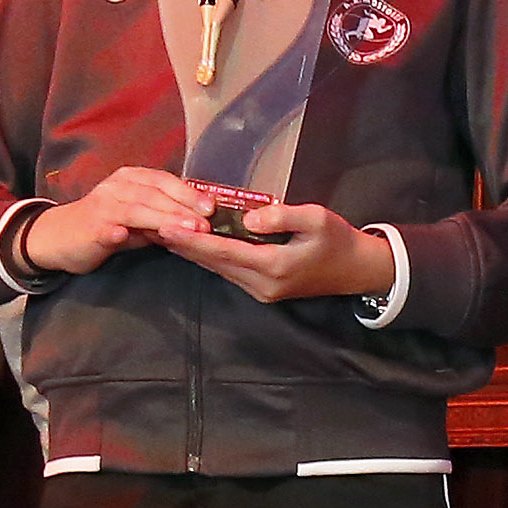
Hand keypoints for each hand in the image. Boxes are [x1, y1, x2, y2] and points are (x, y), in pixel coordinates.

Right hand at [24, 160, 211, 277]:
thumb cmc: (105, 225)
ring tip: (188, 230)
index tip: (212, 208)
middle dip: (183, 209)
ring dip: (164, 219)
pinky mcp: (91, 227)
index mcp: (131, 179)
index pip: (165, 181)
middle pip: (155, 194)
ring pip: (137, 210)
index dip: (189, 193)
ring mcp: (103, 206)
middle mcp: (117, 187)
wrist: (60, 237)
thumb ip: (162, 217)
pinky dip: (116, 231)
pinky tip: (124, 236)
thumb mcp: (138, 218)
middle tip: (206, 223)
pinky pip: (106, 227)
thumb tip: (197, 222)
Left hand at [153, 197, 394, 304]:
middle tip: (152, 227)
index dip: (194, 239)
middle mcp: (262, 284)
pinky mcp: (262, 290)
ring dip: (192, 253)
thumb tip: (249, 218)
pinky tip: (193, 245)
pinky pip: (228, 272)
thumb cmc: (337, 239)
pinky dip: (208, 258)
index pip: (225, 250)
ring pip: (218, 269)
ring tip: (164, 234)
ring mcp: (261, 291)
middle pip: (214, 263)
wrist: (356, 270)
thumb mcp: (316, 218)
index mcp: (274, 266)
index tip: (167, 226)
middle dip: (183, 246)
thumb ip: (282, 216)